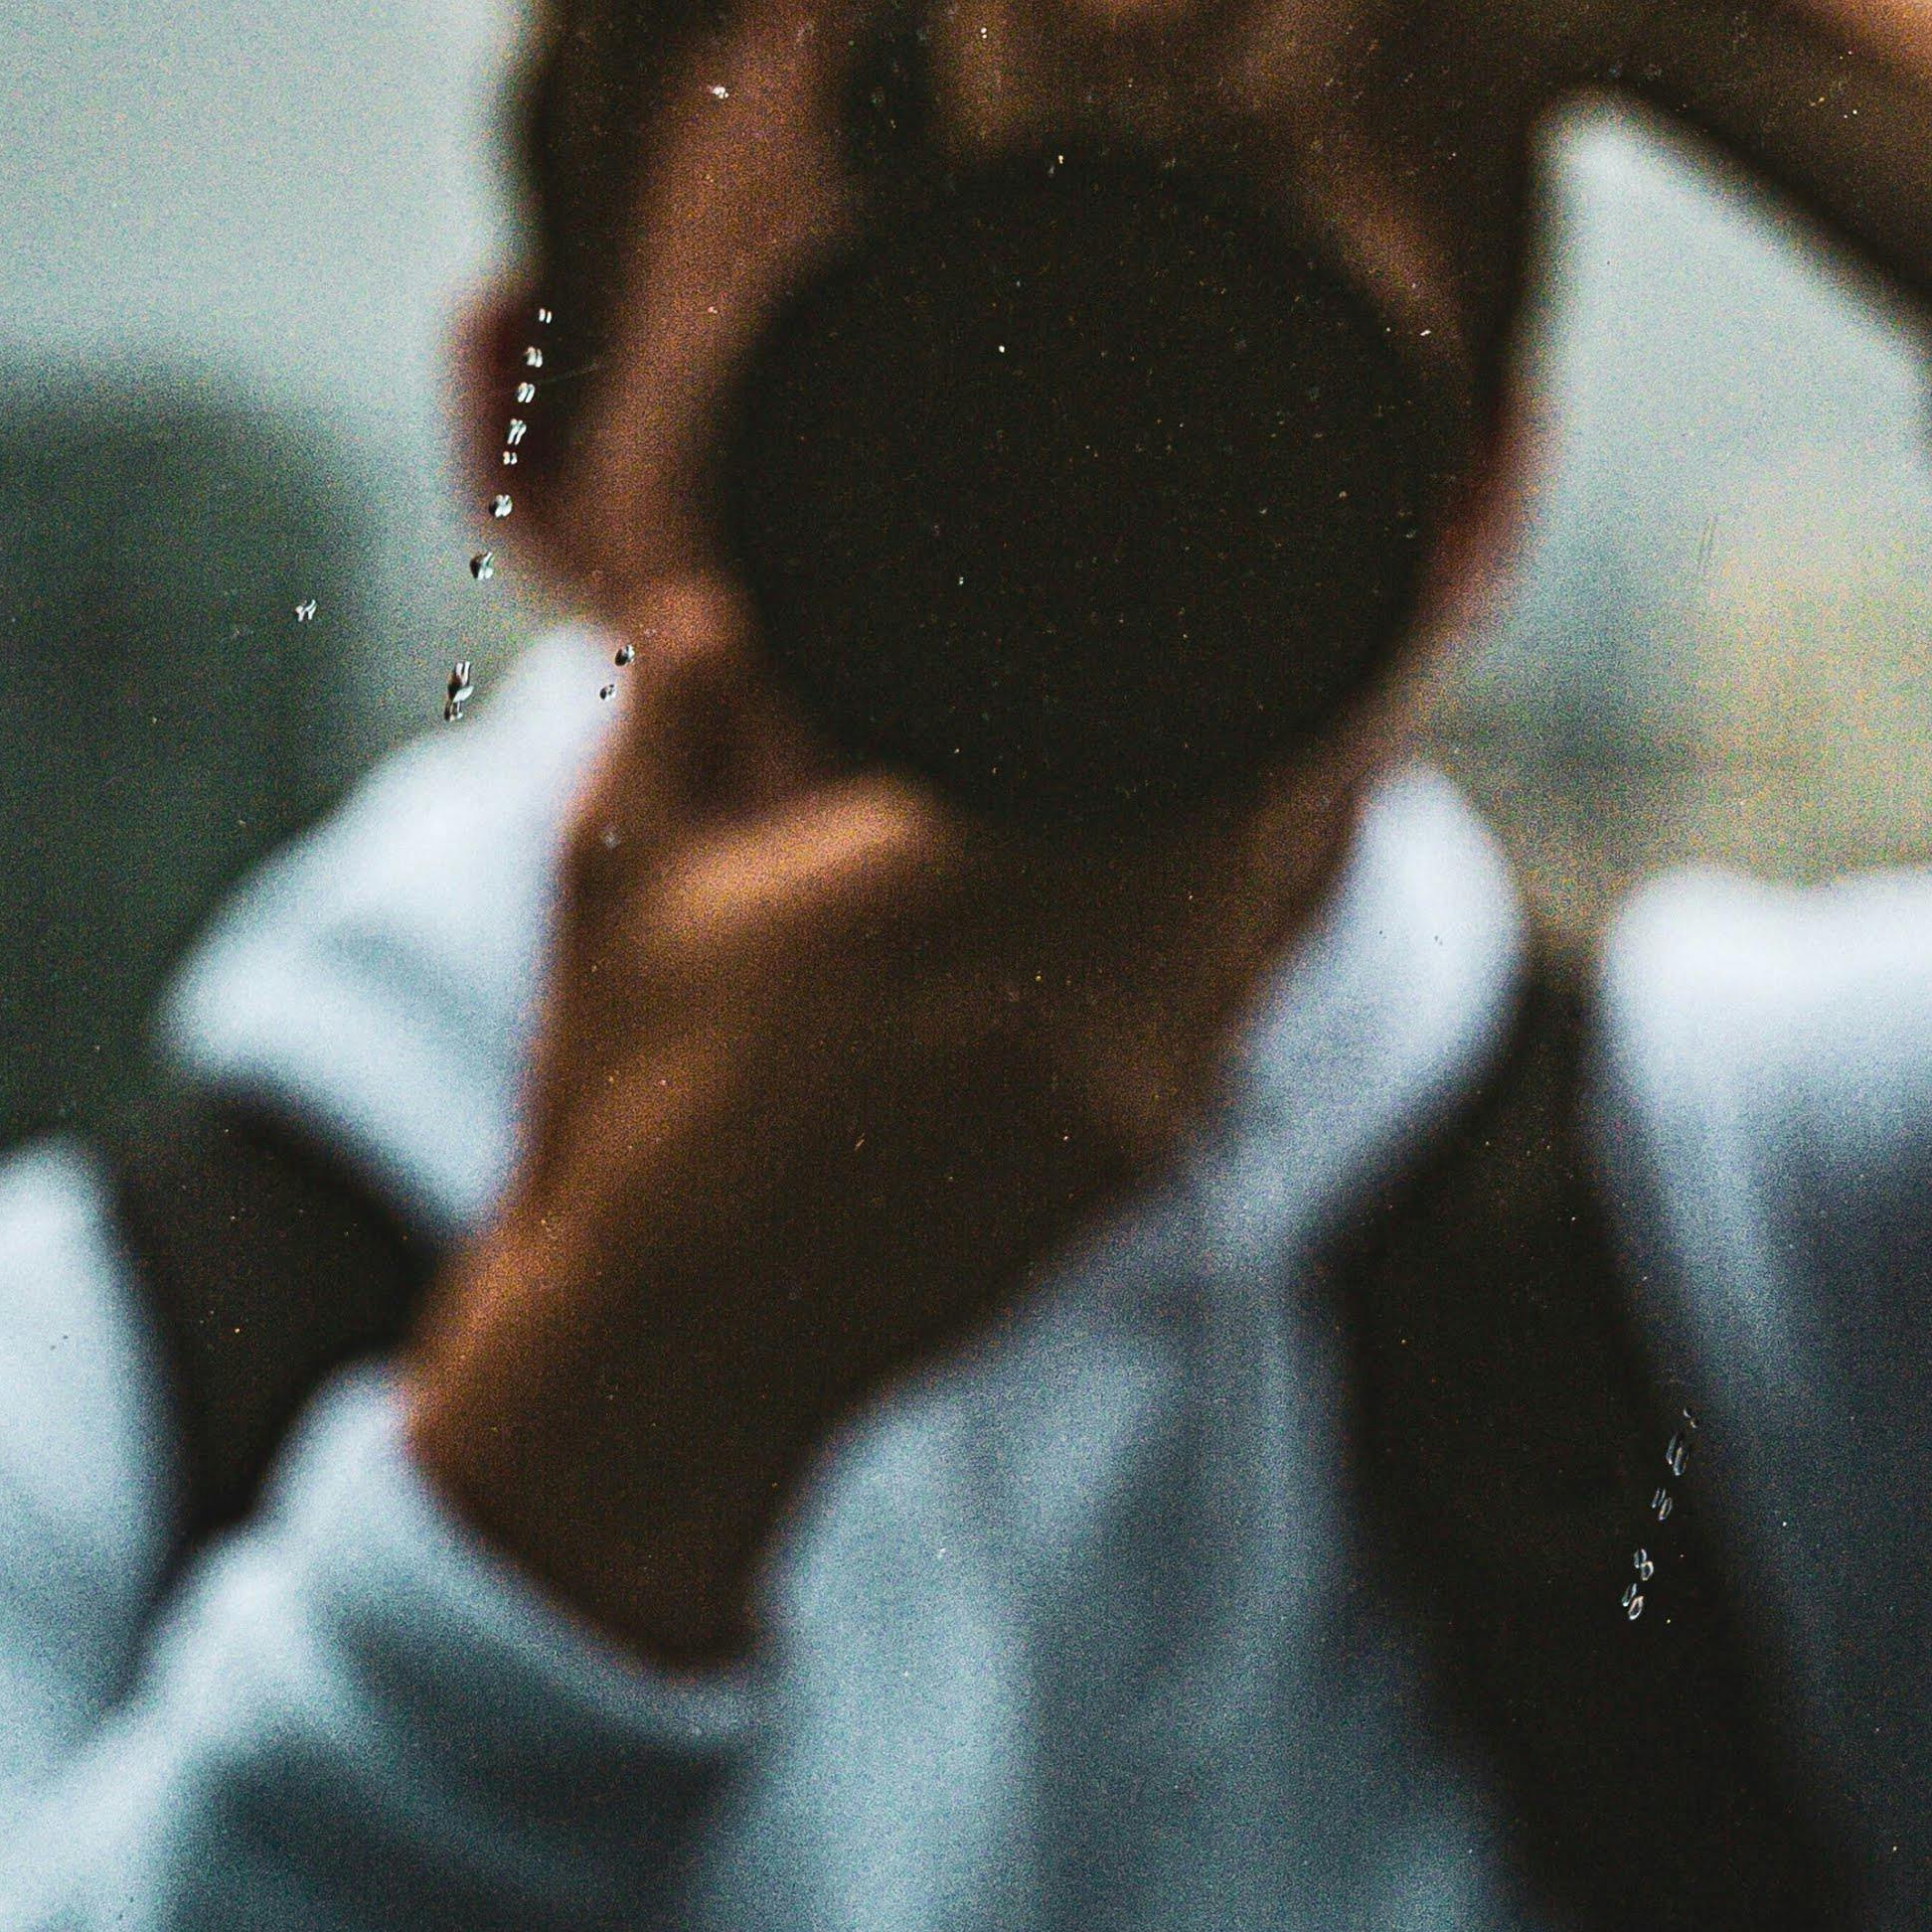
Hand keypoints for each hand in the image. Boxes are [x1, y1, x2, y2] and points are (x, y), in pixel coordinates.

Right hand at [403, 584, 1351, 1663]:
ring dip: (1298, 818)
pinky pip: (1245, 1002)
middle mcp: (1073, 992)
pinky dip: (1262, 920)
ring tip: (1313, 721)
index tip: (1249, 574)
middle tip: (1314, 620)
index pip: (1179, 744)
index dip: (1247, 658)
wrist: (668, 1358)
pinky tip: (1256, 865)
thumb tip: (726, 601)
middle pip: (1270, 817)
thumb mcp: (617, 875)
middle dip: (1299, 720)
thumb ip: (672, 707)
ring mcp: (1123, 1092)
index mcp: (949, 892)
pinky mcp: (1135, 1162)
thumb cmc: (629, 1098)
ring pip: (1276, 914)